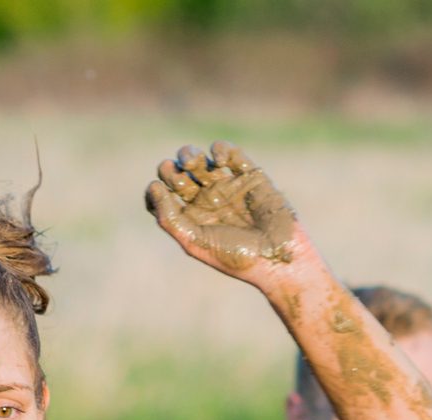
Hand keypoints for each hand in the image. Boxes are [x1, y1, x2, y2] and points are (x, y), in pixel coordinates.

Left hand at [144, 142, 310, 283]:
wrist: (277, 257)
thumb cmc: (235, 256)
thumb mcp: (194, 242)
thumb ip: (169, 218)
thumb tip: (153, 186)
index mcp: (190, 219)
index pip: (162, 197)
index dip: (156, 190)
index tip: (160, 190)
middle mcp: (206, 201)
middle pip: (178, 174)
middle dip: (172, 169)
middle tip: (179, 175)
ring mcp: (227, 186)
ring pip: (200, 160)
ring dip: (190, 154)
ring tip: (192, 163)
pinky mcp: (250, 175)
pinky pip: (231, 153)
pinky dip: (221, 149)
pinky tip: (219, 160)